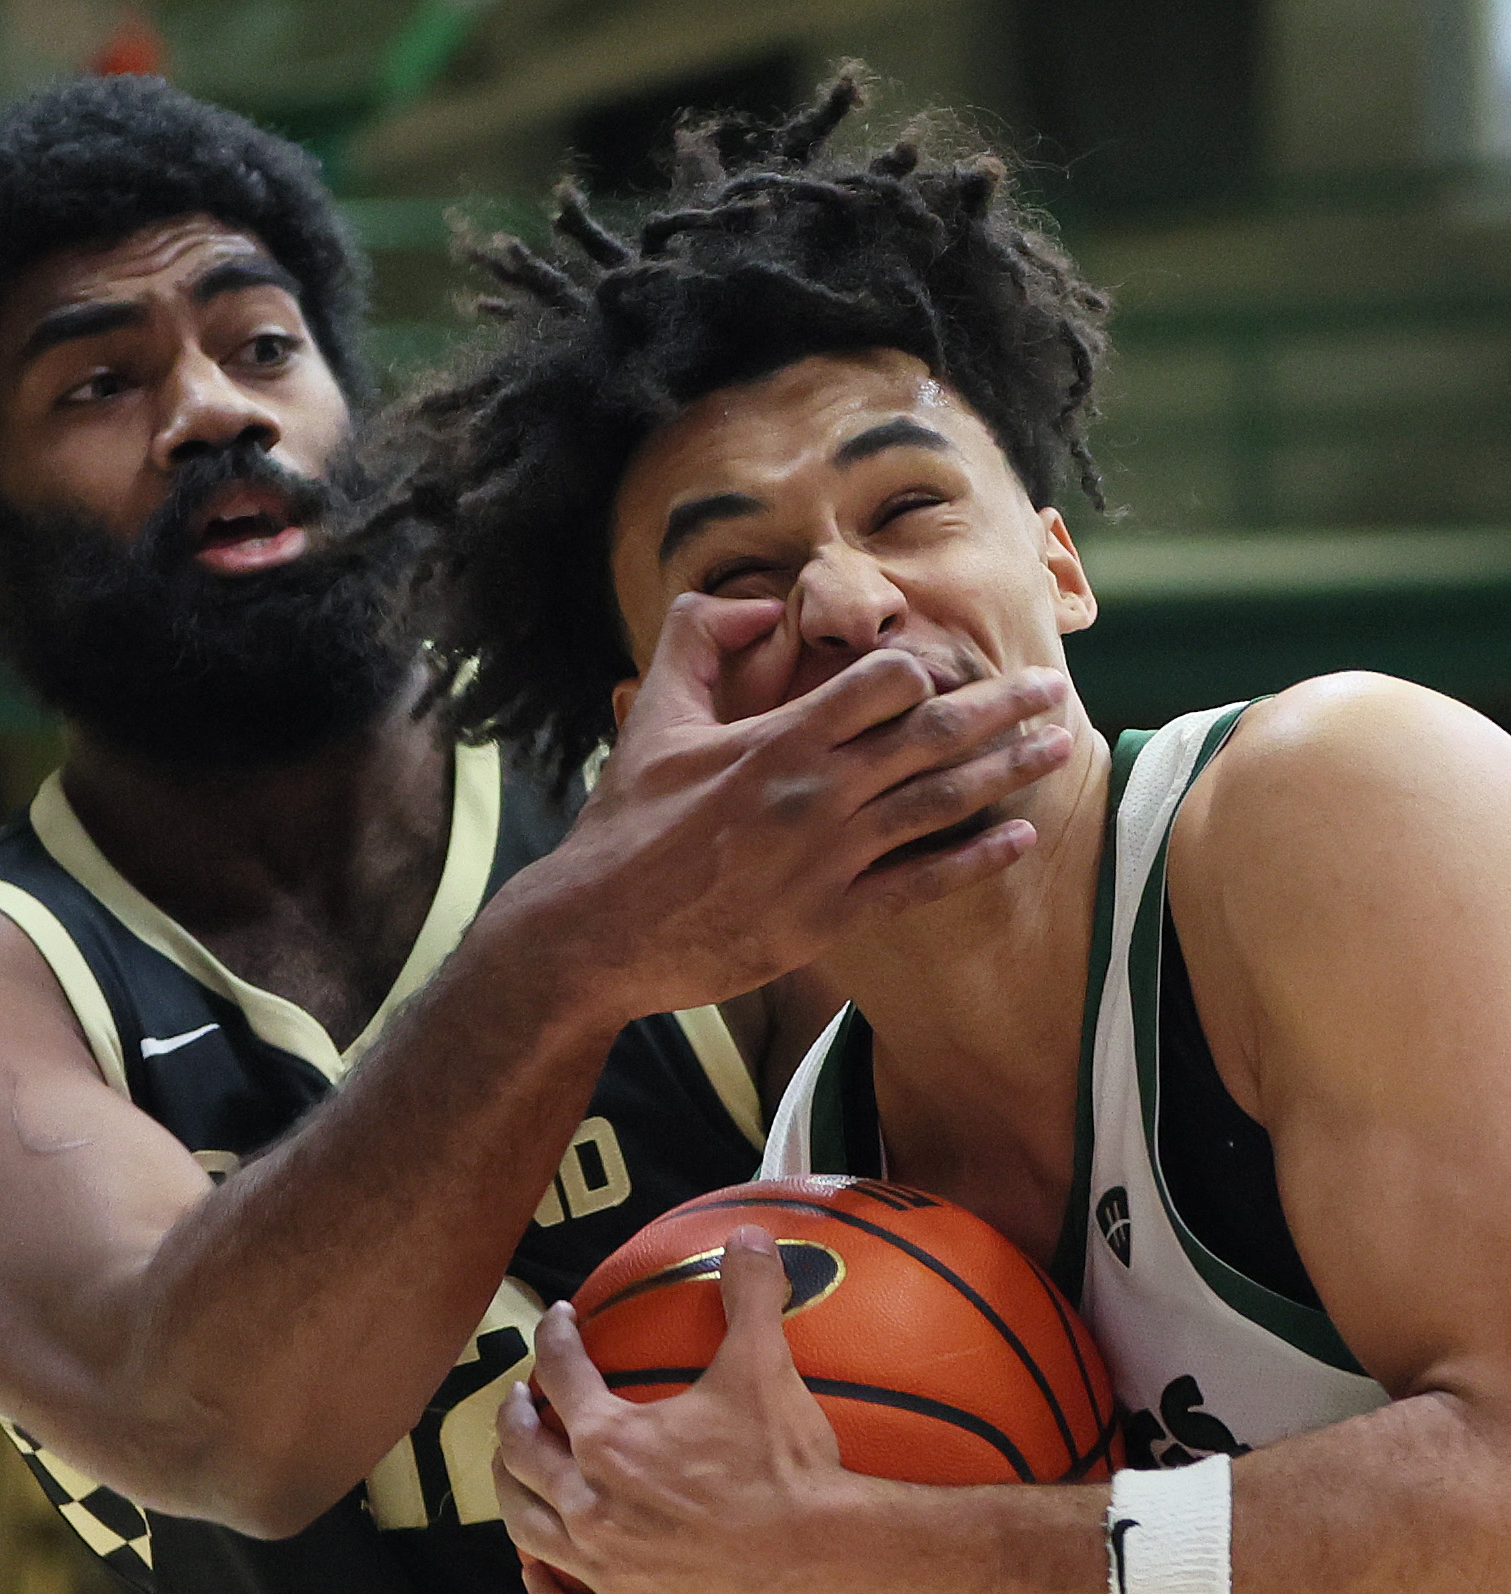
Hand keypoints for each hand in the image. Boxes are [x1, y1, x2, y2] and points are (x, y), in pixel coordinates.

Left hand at [495, 1225, 855, 1593]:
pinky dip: (542, 1593)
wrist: (825, 1565)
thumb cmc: (787, 1468)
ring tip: (513, 1473)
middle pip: (521, 1453)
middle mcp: (591, 1504)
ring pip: (526, 1529)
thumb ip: (750, 1296)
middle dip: (513, 1417)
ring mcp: (603, 1572)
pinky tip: (536, 1577)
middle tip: (519, 1398)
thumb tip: (748, 1236)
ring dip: (511, 1493)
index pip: (561, 1373)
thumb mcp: (765, 1367)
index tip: (558, 1322)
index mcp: (610, 1439)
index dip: (554, 1338)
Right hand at [507, 591, 1072, 1021]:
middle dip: (1003, 708)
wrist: (596, 931)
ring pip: (940, 805)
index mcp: (777, 737)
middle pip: (933, 736)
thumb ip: (696, 637)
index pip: (881, 682)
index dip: (923, 670)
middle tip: (1054, 690)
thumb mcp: (650, 716)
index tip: (950, 668)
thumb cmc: (623, 823)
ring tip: (1057, 748)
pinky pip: (920, 883)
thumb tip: (761, 603)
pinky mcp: (828, 919)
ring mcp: (828, 859)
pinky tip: (1018, 839)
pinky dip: (975, 859)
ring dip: (1007, 772)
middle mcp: (814, 793)